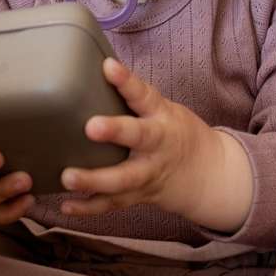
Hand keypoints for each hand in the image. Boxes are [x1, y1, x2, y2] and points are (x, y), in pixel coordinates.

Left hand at [57, 58, 212, 218]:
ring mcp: (148, 174)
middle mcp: (157, 145)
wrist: (208, 174)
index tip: (108, 66)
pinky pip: (113, 204)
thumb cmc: (177, 133)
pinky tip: (66, 206)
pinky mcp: (139, 196)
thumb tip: (94, 67)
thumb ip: (134, 98)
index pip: (144, 95)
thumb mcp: (164, 109)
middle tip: (91, 126)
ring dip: (95, 180)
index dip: (127, 81)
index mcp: (162, 117)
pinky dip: (89, 208)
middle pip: (139, 137)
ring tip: (68, 177)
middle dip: (116, 131)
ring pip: (123, 180)